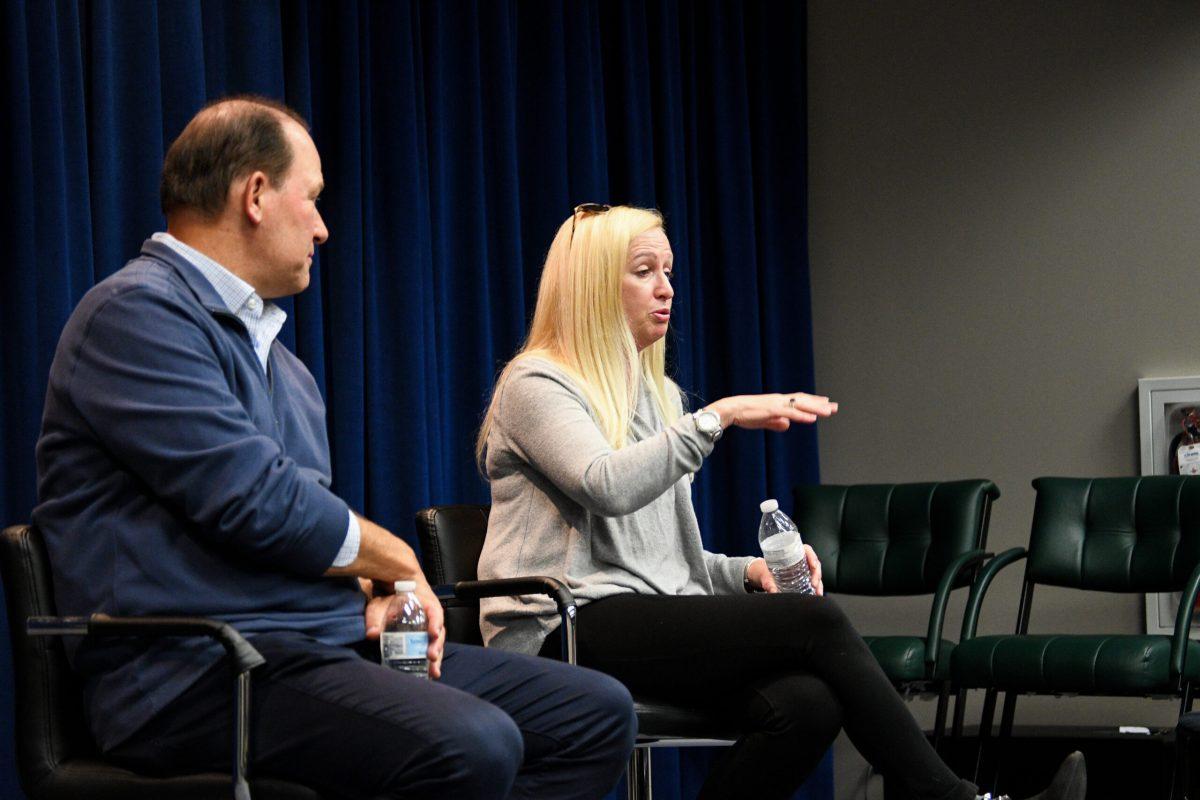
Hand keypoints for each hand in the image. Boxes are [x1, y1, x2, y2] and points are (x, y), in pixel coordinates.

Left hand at [361, 580, 445, 679]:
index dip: (436, 622)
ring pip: (436, 645)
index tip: (434, 634)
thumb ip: (375, 617)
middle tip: (432, 657)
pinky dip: (430, 664)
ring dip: (436, 659)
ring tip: (433, 672)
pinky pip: (429, 652)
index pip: (434, 612)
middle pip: (439, 632)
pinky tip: (429, 675)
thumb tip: (372, 633)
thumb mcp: (380, 605)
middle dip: (437, 646)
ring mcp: (428, 633)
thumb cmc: (390, 602)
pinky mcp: (423, 643)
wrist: (391, 602)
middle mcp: (430, 620)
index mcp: (424, 605)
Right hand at [708, 392, 836, 432]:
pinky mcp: (772, 410)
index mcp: (778, 402)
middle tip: (835, 407)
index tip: (826, 402)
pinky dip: (802, 416)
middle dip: (820, 404)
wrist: (731, 409)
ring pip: (801, 405)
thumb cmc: (745, 415)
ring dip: (816, 408)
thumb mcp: (764, 420)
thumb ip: (776, 422)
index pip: (800, 400)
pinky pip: (790, 413)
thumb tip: (787, 425)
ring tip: (829, 411)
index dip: (813, 401)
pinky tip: (812, 419)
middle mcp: (780, 400)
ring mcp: (777, 404)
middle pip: (804, 401)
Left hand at [745, 546, 823, 595]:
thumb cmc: (764, 571)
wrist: (762, 576)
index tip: (813, 565)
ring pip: (816, 574)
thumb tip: (772, 591)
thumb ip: (768, 583)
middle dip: (817, 574)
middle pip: (814, 563)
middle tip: (814, 584)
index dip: (812, 556)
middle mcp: (800, 560)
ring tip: (817, 593)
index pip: (807, 550)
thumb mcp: (765, 575)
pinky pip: (813, 581)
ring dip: (819, 583)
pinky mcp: (804, 578)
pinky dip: (816, 588)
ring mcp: (803, 569)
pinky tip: (816, 595)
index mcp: (792, 553)